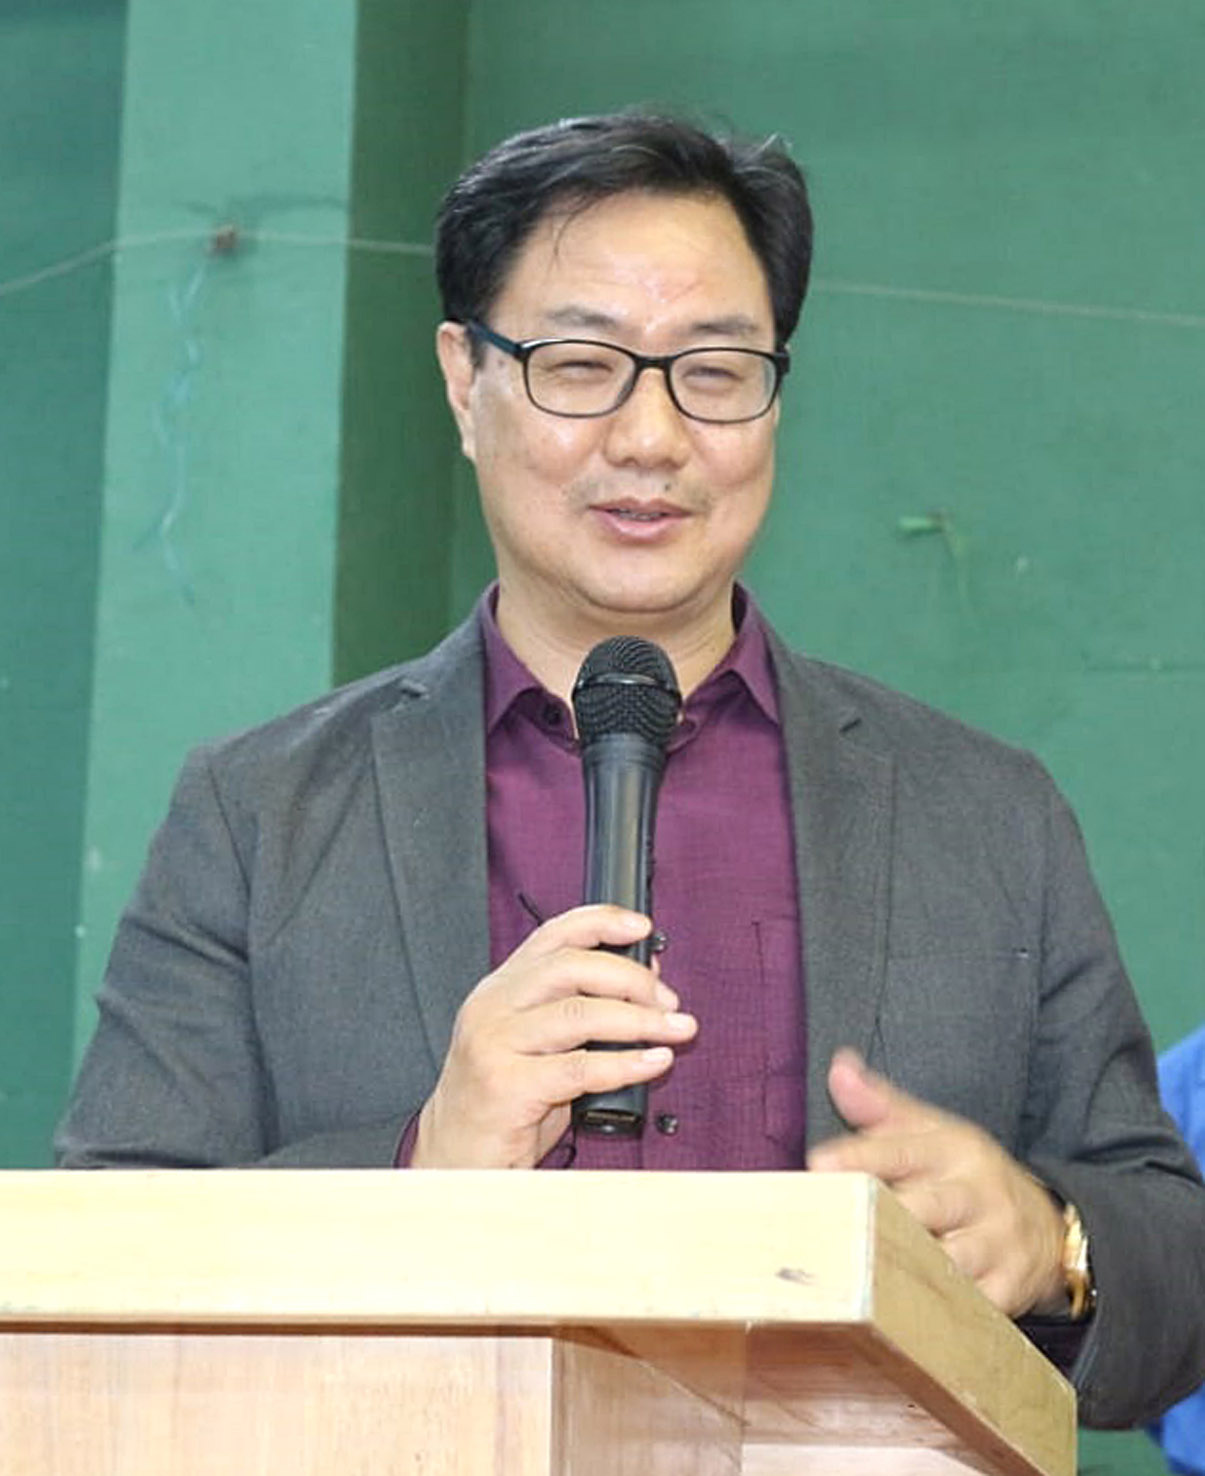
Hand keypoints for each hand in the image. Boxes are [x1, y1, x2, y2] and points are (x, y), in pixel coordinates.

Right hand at [412, 905, 696, 1167]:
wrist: (452, 1156)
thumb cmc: (504, 1101)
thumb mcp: (542, 1045)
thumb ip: (583, 1008)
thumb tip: (646, 976)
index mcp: (501, 988)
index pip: (553, 936)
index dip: (601, 922)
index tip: (642, 926)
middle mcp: (493, 1007)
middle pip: (571, 968)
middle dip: (631, 979)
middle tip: (669, 1000)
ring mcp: (494, 1043)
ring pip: (580, 1014)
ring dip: (640, 1021)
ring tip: (677, 1029)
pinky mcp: (505, 1085)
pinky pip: (580, 1068)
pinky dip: (627, 1063)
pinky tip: (654, 1062)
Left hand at [807, 1049, 1065, 1316]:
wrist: (1046, 1225)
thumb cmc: (963, 1174)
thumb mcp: (929, 1131)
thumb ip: (879, 1106)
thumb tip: (839, 1066)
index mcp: (952, 1149)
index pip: (901, 1150)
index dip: (860, 1157)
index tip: (818, 1163)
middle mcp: (977, 1194)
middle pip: (927, 1207)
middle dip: (883, 1217)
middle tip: (834, 1227)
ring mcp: (996, 1244)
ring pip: (950, 1261)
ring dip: (907, 1270)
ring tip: (858, 1277)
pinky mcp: (1009, 1290)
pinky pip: (972, 1308)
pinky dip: (940, 1314)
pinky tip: (900, 1319)